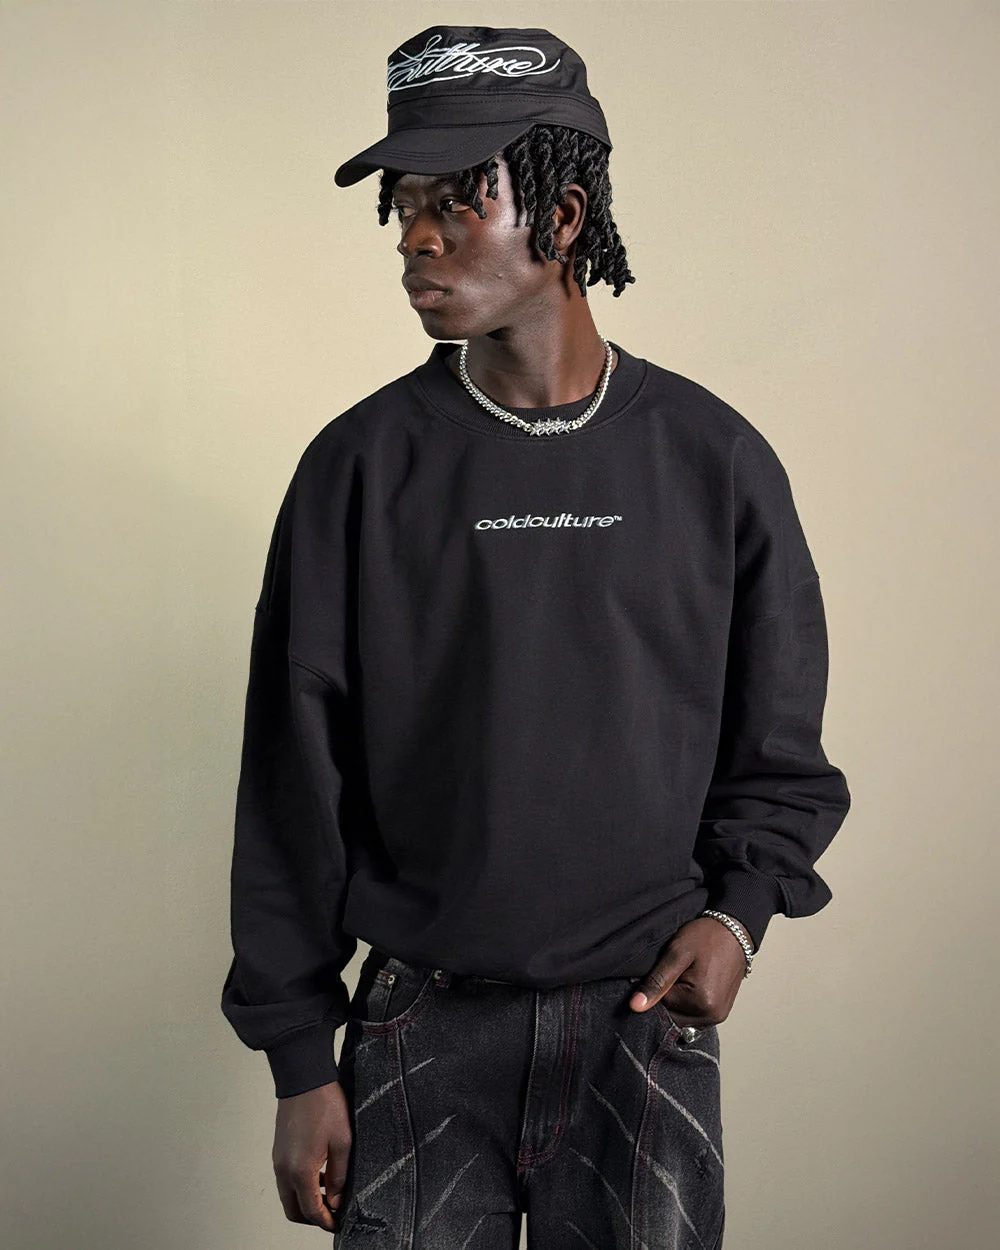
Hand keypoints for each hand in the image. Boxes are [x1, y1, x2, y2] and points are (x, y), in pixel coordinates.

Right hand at [272, 1081, 351, 1233]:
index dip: (325, 1222)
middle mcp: (284, 1170)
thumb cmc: (324, 1105)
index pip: (310, 1211)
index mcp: (300, 1171)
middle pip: (293, 1209)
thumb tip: (335, 1200)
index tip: (338, 1224)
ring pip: (288, 1194)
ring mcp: (278, 1159)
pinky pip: (286, 1178)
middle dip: (311, 1217)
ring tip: (329, 1193)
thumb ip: (338, 1176)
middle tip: (331, 1214)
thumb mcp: (342, 1142)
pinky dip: (299, 1185)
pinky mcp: (278, 1150)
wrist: (304, 1077)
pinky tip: (319, 1173)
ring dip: (305, 1200)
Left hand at [629, 916, 751, 1028]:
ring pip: (682, 1017)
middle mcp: (712, 1015)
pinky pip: (694, 1015)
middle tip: (676, 970)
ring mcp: (718, 1016)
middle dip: (667, 996)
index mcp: (701, 1003)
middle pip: (672, 1016)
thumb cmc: (707, 936)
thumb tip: (635, 1006)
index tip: (662, 969)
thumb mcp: (677, 953)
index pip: (661, 1007)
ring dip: (677, 1000)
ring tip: (685, 975)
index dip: (656, 987)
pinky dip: (688, 1002)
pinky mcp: (721, 1012)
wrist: (734, 930)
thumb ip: (657, 981)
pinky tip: (692, 982)